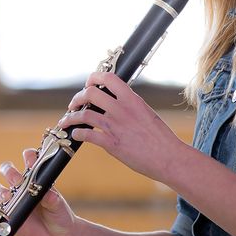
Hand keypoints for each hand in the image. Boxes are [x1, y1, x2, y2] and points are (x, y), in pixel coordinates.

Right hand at [0, 148, 76, 235]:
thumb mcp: (59, 208)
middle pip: (8, 171)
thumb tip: (48, 194)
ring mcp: (12, 201)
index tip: (31, 161)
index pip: (30, 160)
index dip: (29, 157)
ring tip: (6, 198)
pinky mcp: (4, 215)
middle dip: (10, 173)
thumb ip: (54, 200)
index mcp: (36, 180)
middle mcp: (21, 187)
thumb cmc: (60, 217)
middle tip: (17, 181)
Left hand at [62, 71, 185, 184]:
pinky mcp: (112, 144)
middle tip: (73, 104)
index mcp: (132, 100)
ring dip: (71, 117)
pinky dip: (77, 133)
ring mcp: (116, 126)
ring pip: (84, 114)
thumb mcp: (147, 114)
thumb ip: (130, 106)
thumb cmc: (160, 138)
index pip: (109, 78)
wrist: (169, 158)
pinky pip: (87, 134)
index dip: (94, 78)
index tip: (88, 85)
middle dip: (78, 97)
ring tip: (66, 121)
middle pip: (91, 93)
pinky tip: (76, 134)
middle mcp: (122, 110)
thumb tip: (117, 101)